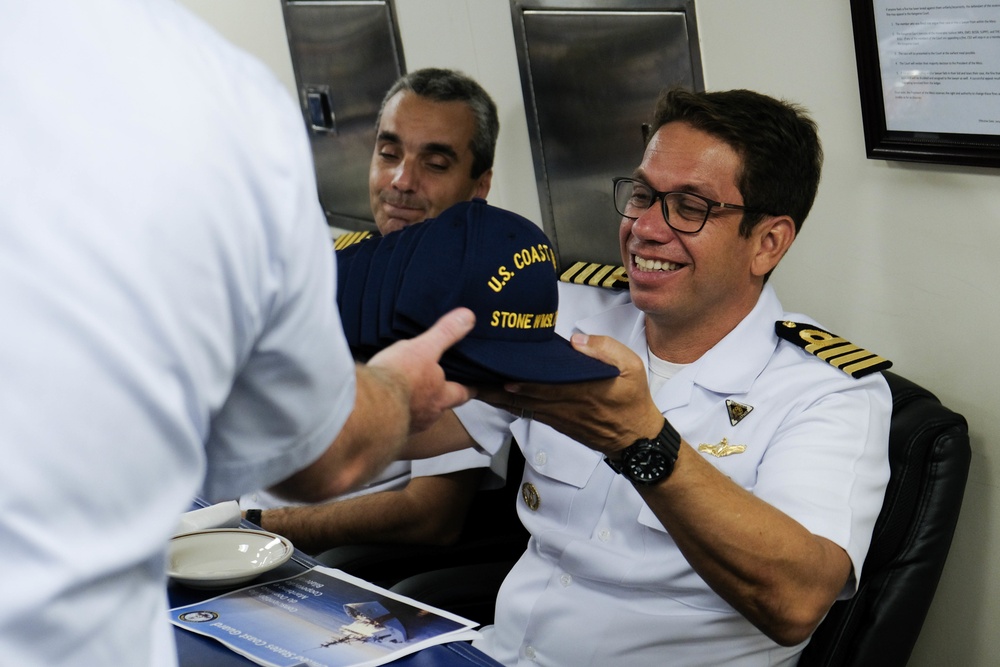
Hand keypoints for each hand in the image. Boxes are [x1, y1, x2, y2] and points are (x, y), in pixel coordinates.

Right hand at [366, 307, 475, 433]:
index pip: (462, 393)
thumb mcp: (424, 348)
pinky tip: (383, 406)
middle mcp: (428, 415)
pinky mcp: (386, 431)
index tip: (473, 388)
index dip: (468, 389)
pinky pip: (393, 421)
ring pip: (417, 416)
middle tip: (435, 389)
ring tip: (406, 396)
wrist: (367, 407)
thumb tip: (469, 316)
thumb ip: (445, 334)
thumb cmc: (400, 377)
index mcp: (441, 396)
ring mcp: (407, 425)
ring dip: (413, 407)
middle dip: (438, 399)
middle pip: (439, 407)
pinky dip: (392, 413)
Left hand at [478, 333, 663, 454]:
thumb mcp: (631, 367)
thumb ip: (605, 350)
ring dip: (495, 396)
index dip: (517, 378)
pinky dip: (507, 405)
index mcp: (582, 390)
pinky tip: (492, 396)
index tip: (495, 367)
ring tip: (471, 383)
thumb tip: (577, 340)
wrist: (635, 438)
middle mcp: (564, 406)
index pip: (543, 383)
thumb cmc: (633, 399)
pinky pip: (526, 413)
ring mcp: (557, 417)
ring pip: (520, 406)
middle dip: (495, 386)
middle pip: (522, 396)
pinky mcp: (555, 423)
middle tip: (469, 374)